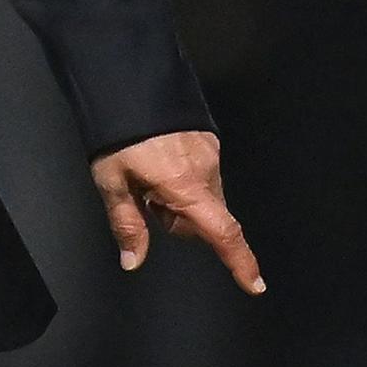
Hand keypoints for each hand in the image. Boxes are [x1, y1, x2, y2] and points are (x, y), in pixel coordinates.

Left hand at [91, 129, 263, 293]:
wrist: (129, 81)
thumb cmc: (118, 131)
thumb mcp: (111, 181)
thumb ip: (126, 223)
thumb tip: (133, 260)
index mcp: (185, 185)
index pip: (221, 232)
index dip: (240, 261)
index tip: (255, 284)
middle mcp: (206, 169)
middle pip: (204, 217)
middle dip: (177, 219)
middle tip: (144, 198)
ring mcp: (210, 152)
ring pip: (202, 195)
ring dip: (179, 196)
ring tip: (147, 173)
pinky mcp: (209, 139)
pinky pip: (202, 172)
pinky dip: (183, 176)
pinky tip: (158, 159)